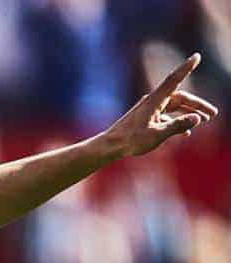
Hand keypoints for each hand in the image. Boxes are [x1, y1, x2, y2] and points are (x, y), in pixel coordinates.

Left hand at [100, 53, 218, 158]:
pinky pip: (166, 116)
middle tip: (213, 114)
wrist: (110, 147)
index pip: (174, 80)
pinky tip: (186, 133)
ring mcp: (149, 110)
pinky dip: (177, 121)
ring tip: (203, 122)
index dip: (186, 68)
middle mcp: (152, 102)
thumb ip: (178, 125)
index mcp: (154, 100)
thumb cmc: (131, 140)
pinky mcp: (146, 119)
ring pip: (174, 107)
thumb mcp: (157, 134)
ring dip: (188, 113)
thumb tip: (197, 118)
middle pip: (180, 98)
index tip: (196, 56)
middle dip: (197, 105)